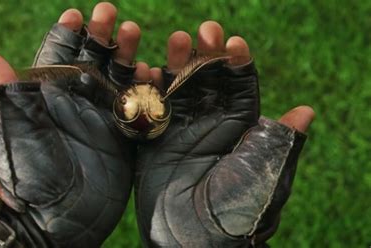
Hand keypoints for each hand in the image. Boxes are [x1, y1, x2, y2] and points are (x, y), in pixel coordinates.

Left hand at [0, 3, 144, 246]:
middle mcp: (77, 102)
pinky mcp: (124, 136)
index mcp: (50, 96)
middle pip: (93, 58)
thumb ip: (7, 94)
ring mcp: (102, 117)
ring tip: (134, 32)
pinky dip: (146, 86)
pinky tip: (153, 71)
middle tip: (112, 13)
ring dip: (126, 53)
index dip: (67, 32)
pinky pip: (138, 104)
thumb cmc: (29, 176)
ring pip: (118, 75)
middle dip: (103, 34)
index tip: (77, 14)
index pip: (58, 55)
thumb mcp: (15, 132)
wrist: (57, 220)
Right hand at [134, 21, 313, 246]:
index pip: (239, 86)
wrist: (194, 242)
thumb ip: (279, 141)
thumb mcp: (264, 174)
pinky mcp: (153, 143)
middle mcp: (209, 125)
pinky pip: (150, 110)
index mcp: (239, 129)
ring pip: (178, 89)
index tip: (233, 43)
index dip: (237, 62)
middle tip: (201, 31)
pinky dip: (145, 90)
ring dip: (176, 64)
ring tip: (174, 40)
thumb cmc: (237, 212)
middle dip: (205, 54)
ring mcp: (179, 131)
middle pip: (207, 80)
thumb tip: (305, 110)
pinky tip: (143, 71)